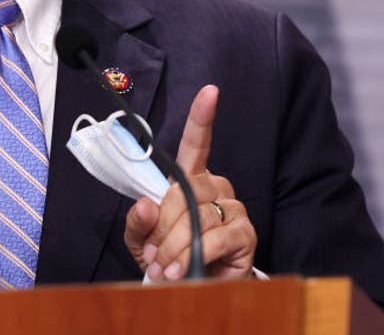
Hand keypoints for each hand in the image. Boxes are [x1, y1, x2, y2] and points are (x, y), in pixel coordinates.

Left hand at [123, 85, 255, 280]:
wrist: (192, 292)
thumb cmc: (168, 258)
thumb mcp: (142, 239)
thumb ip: (138, 221)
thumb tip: (146, 204)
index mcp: (191, 179)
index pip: (197, 142)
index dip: (202, 117)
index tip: (210, 91)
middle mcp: (216, 187)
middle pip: (185, 191)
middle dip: (163, 225)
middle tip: (153, 253)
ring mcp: (234, 208)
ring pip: (198, 216)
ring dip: (175, 245)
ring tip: (165, 267)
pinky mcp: (246, 234)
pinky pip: (217, 237)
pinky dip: (194, 254)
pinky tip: (183, 270)